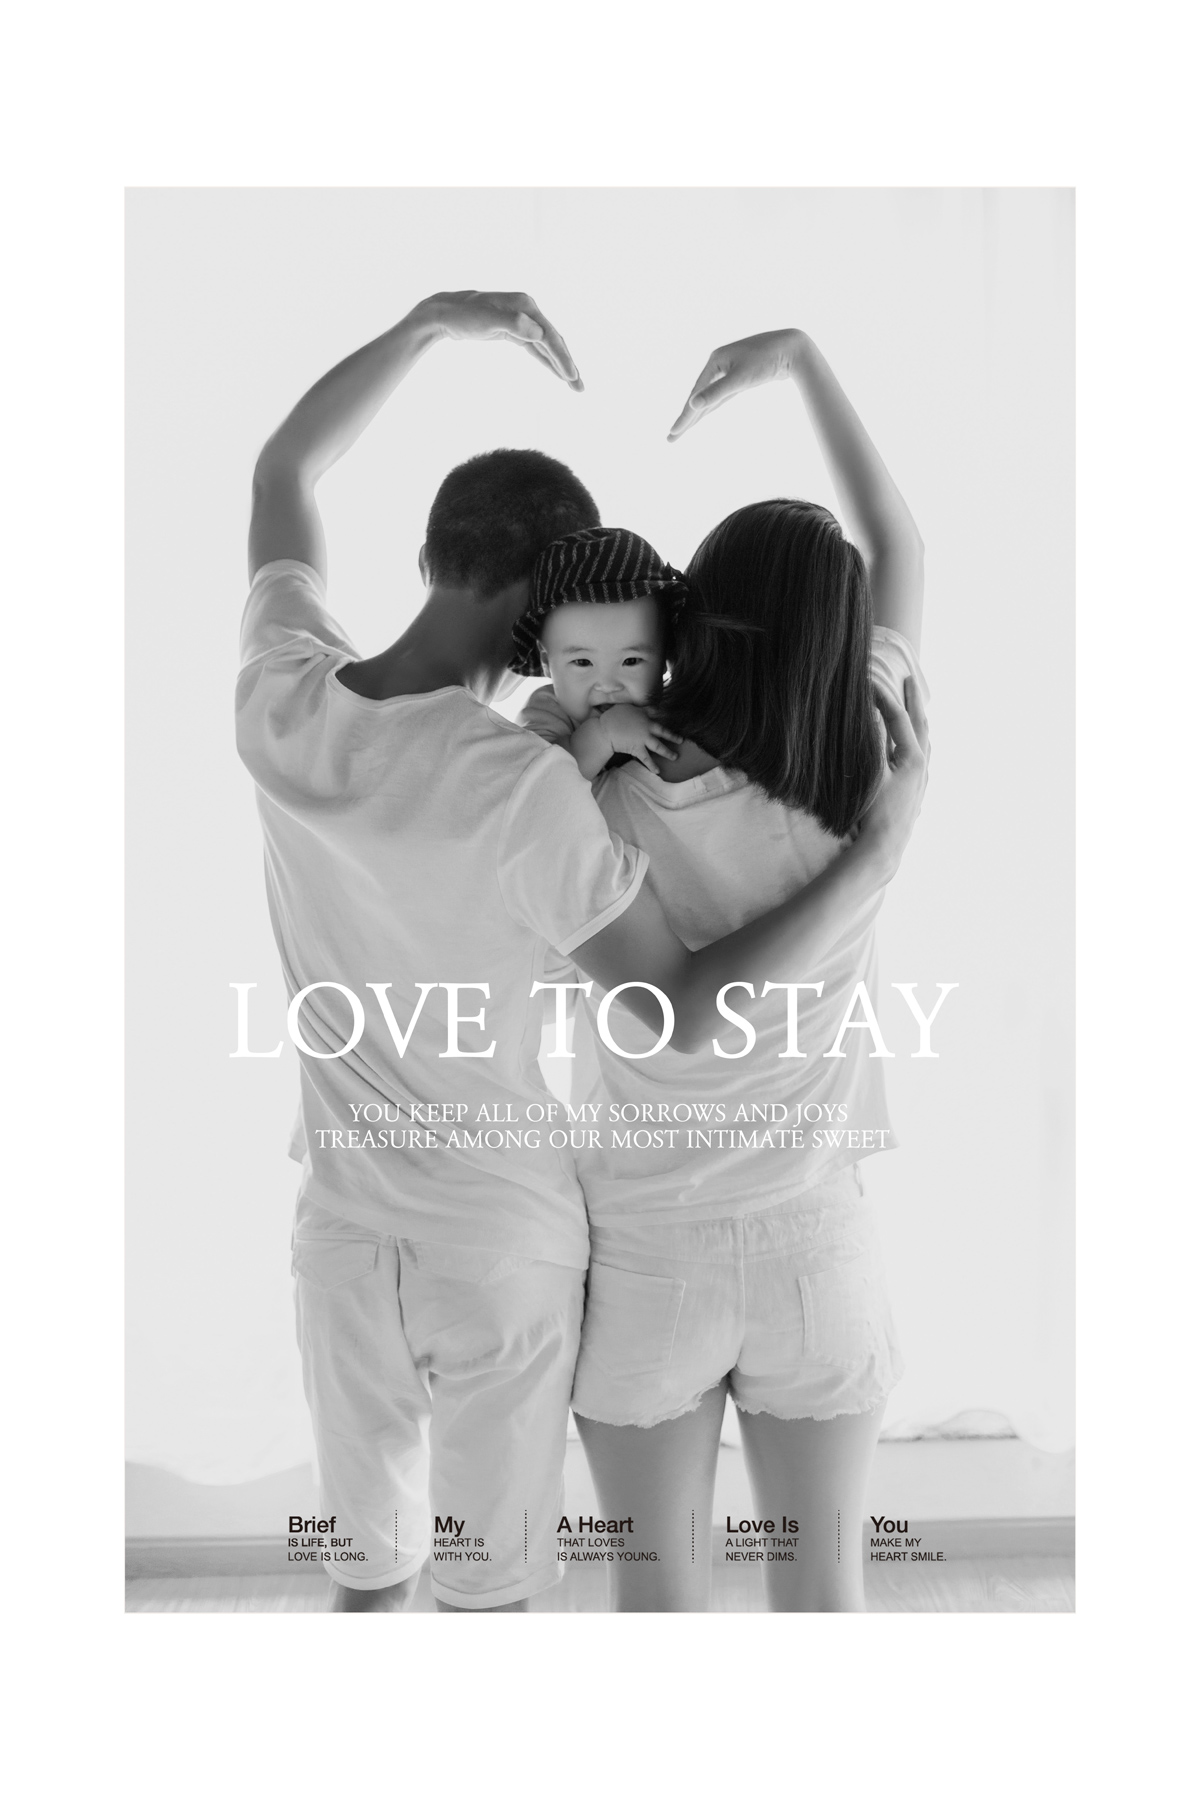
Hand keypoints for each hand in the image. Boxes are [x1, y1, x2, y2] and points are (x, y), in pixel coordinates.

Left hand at [416, 290, 583, 389]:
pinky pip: (536, 348)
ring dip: (560, 365)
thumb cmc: (463, 316)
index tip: (571, 377)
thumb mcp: (485, 320)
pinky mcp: (514, 330)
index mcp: (525, 306)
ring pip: (547, 346)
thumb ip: (512, 324)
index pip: (549, 336)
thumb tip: (538, 332)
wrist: (445, 313)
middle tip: (580, 388)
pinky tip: (556, 373)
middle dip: (568, 364)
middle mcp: (528, 310)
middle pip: (554, 341)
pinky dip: (547, 360)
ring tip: (574, 385)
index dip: (562, 358)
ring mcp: (522, 320)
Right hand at [598, 704, 681, 771]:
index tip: (675, 717)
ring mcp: (643, 739)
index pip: (658, 713)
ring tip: (675, 757)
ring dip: (668, 752)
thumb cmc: (613, 716)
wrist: (606, 729)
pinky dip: (652, 765)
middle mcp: (647, 727)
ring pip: (659, 747)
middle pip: (664, 732)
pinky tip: (658, 771)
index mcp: (644, 715)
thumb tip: (638, 706)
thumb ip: (635, 707)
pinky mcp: (637, 749)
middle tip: (681, 740)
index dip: (667, 715)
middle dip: (673, 736)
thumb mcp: (626, 706)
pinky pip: (646, 758)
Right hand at [667, 329, 803, 439]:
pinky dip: (711, 406)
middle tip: (671, 438)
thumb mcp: (741, 378)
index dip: (684, 416)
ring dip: (697, 414)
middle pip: (699, 397)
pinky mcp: (741, 376)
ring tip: (683, 429)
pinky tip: (704, 412)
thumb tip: (693, 404)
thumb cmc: (768, 360)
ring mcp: (730, 370)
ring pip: (709, 397)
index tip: (673, 433)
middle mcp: (719, 364)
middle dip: (686, 418)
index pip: (696, 395)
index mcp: (715, 361)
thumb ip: (717, 393)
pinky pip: (720, 395)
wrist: (794, 348)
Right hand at [855, 677, 929, 874]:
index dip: (884, 698)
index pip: (898, 719)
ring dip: (918, 721)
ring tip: (914, 707)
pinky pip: (921, 757)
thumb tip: (871, 716)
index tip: (870, 683)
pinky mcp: (916, 791)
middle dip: (913, 700)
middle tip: (909, 679)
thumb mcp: (870, 774)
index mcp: (913, 758)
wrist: (884, 848)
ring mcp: (921, 779)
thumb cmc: (874, 813)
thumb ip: (871, 743)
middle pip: (920, 724)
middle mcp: (922, 766)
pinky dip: (917, 742)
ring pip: (924, 741)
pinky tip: (914, 747)